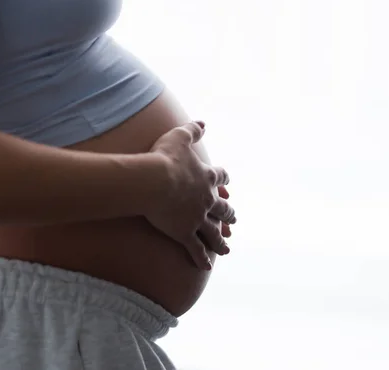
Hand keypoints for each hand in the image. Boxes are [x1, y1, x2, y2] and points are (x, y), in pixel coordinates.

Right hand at [146, 121, 235, 269]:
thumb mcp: (179, 137)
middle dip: (228, 215)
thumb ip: (192, 130)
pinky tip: (207, 268)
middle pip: (223, 209)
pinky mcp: (185, 233)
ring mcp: (197, 218)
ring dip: (221, 241)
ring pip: (214, 233)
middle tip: (234, 220)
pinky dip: (202, 259)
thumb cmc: (164, 158)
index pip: (220, 177)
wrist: (154, 182)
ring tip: (226, 248)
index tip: (227, 183)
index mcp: (206, 177)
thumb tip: (203, 122)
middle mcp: (207, 200)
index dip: (224, 180)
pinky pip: (196, 249)